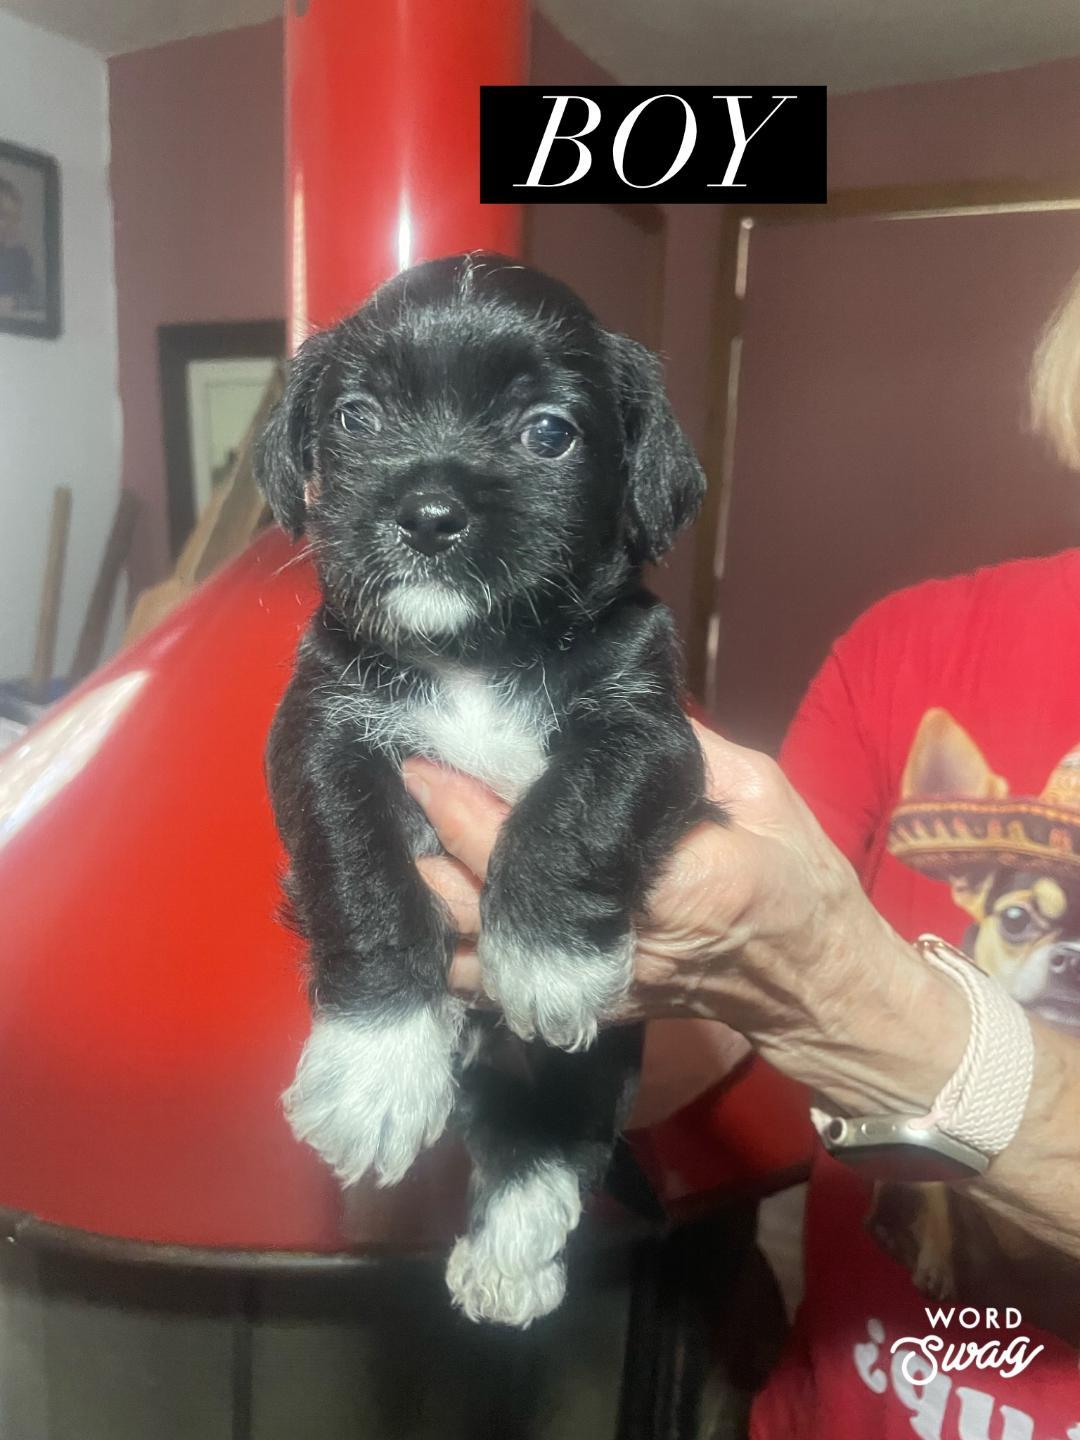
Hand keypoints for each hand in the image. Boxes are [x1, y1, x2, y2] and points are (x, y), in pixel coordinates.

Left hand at [403, 722, 967, 1114]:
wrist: (815, 984)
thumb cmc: (799, 879)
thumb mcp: (763, 794)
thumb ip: (687, 751)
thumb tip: (608, 706)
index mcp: (669, 886)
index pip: (543, 848)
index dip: (471, 807)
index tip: (423, 760)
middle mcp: (616, 945)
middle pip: (491, 904)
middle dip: (433, 845)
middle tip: (394, 786)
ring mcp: (592, 986)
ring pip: (479, 955)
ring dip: (431, 899)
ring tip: (394, 838)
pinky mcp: (583, 1005)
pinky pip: (496, 986)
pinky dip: (451, 951)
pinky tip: (423, 908)